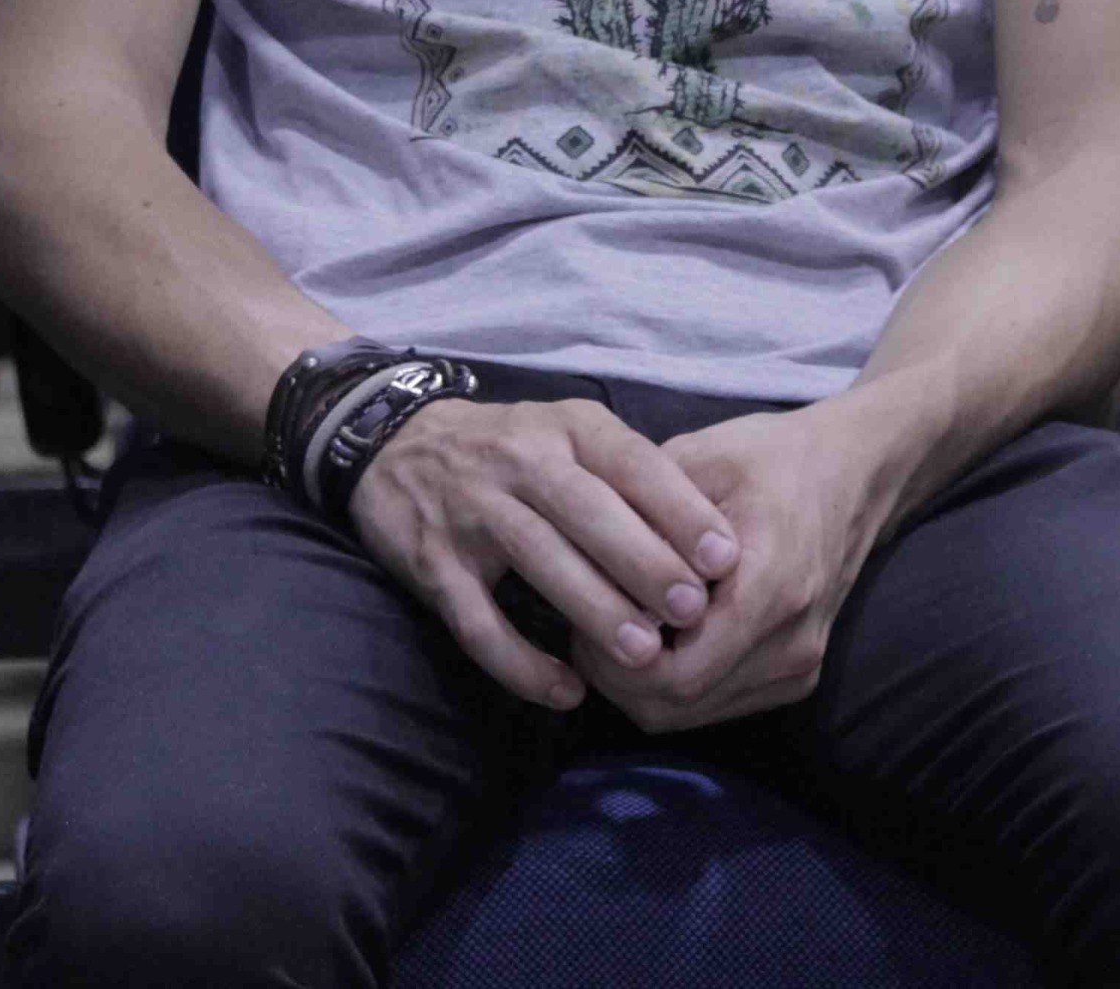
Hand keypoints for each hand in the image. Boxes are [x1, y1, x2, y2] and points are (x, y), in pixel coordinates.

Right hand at [347, 397, 741, 712]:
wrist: (397, 447)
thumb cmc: (514, 449)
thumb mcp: (570, 435)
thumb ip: (629, 476)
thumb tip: (707, 542)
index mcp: (566, 427)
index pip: (630, 462)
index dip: (678, 509)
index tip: (722, 558)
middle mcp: (519, 461)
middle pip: (586, 511)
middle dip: (643, 562)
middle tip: (691, 611)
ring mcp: (472, 512)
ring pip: (538, 561)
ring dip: (593, 609)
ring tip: (644, 654)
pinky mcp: (435, 565)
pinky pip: (478, 622)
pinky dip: (521, 663)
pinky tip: (565, 691)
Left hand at [584, 401, 903, 735]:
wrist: (852, 474)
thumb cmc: (770, 458)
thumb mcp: (701, 458)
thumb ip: (647, 514)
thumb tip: (590, 567)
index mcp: (772, 589)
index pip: (676, 674)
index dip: (614, 658)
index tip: (582, 613)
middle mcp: (792, 644)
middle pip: (675, 705)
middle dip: (617, 674)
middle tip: (583, 623)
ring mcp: (799, 668)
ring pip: (689, 713)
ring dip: (640, 682)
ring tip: (614, 623)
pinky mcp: (796, 677)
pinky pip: (715, 704)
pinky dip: (673, 682)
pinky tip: (655, 633)